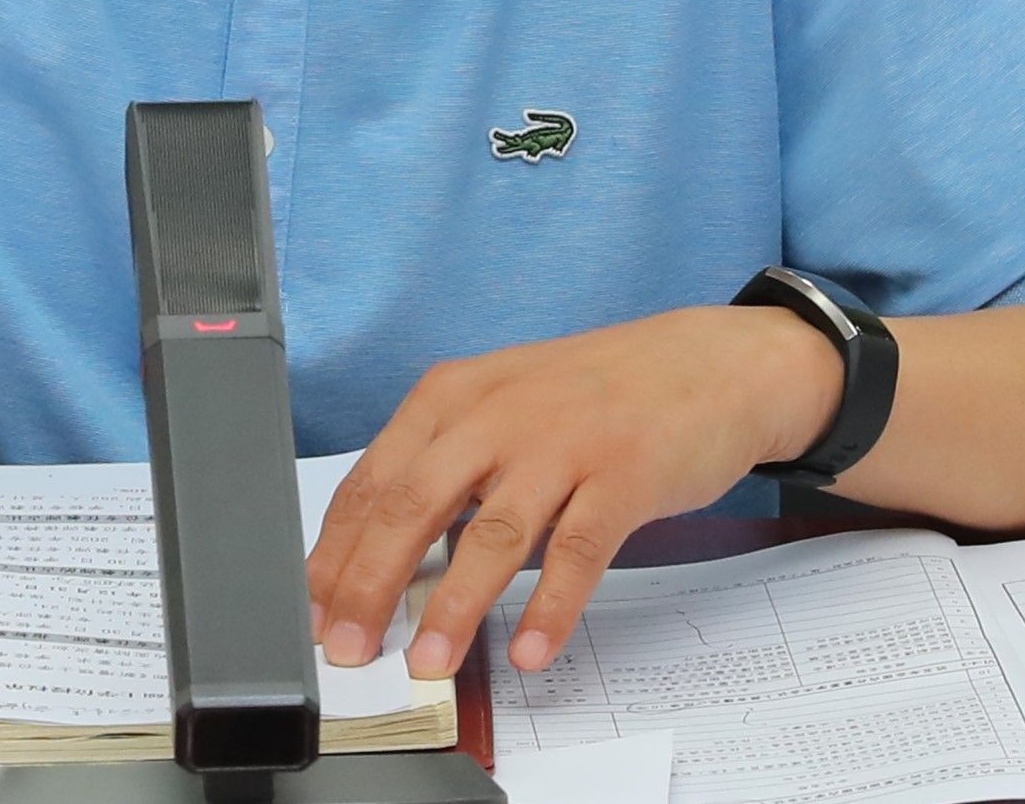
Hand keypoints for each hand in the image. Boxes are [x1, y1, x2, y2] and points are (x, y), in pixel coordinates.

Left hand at [305, 307, 839, 679]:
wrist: (710, 362)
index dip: (337, 550)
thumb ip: (447, 466)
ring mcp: (565, 442)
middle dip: (371, 582)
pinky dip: (551, 606)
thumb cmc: (595, 394)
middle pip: (414, 504)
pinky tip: (529, 649)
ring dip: (454, 604)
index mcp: (455, 394)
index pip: (374, 479)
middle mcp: (500, 413)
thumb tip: (383, 555)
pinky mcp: (625, 476)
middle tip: (348, 646)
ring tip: (429, 662)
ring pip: (494, 532)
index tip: (315, 608)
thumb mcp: (504, 404)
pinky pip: (579, 551)